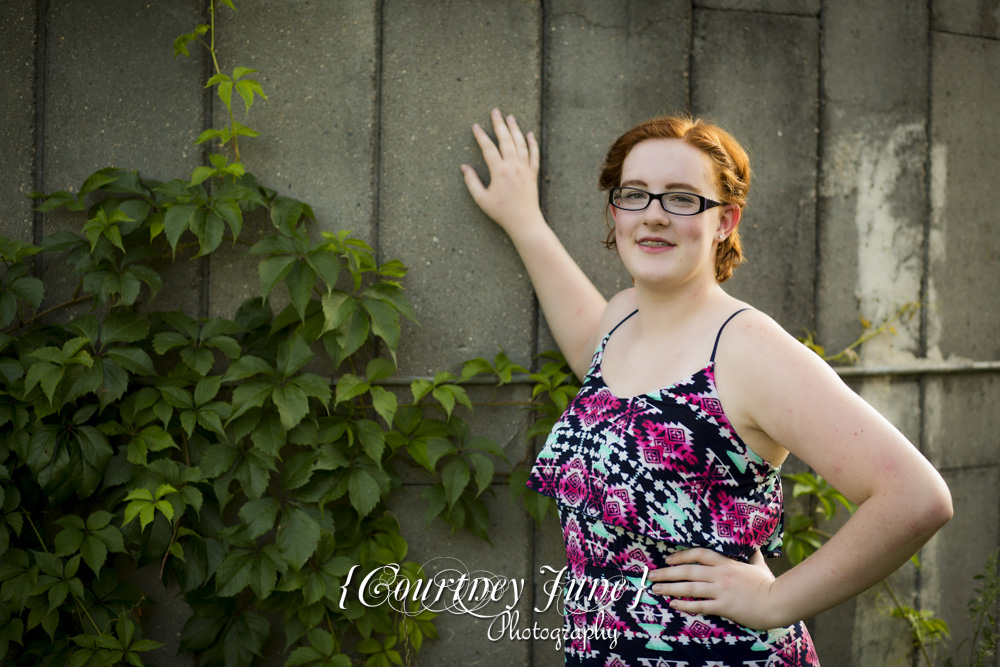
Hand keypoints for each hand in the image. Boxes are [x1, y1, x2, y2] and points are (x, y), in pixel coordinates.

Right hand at [460, 109, 541, 235]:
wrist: (524, 221)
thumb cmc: (501, 212)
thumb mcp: (481, 199)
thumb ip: (472, 182)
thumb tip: (463, 167)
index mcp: (499, 172)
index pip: (489, 149)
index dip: (481, 136)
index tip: (475, 126)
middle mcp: (513, 167)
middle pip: (506, 140)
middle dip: (499, 124)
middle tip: (495, 112)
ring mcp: (525, 169)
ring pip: (521, 143)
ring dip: (515, 129)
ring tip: (510, 117)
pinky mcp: (533, 174)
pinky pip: (534, 154)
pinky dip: (532, 143)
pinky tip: (529, 134)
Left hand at [647, 548, 780, 630]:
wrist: (778, 602)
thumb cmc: (769, 584)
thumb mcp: (758, 565)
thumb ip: (752, 555)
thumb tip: (753, 545)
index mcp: (727, 563)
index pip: (699, 554)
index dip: (681, 555)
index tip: (668, 559)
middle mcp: (720, 574)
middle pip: (688, 570)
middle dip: (667, 573)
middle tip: (652, 575)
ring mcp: (721, 590)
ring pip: (690, 587)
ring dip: (670, 588)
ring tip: (656, 589)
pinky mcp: (724, 606)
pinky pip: (700, 605)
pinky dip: (685, 605)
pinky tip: (674, 605)